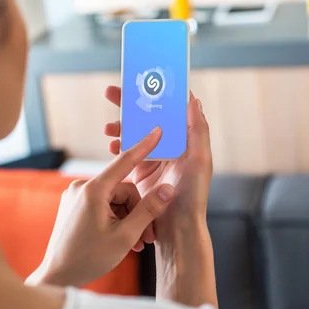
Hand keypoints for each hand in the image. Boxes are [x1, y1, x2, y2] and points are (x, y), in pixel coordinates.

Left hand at [26, 128, 174, 288]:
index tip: (157, 130)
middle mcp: (82, 187)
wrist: (57, 277)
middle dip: (138, 211)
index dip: (144, 146)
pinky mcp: (74, 205)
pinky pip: (103, 204)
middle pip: (123, 189)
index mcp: (93, 190)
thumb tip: (167, 189)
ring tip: (134, 244)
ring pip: (115, 199)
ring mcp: (76, 195)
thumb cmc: (88, 259)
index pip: (124, 161)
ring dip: (128, 219)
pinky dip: (115, 219)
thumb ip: (148, 210)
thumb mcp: (125, 236)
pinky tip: (121, 240)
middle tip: (147, 238)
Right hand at [105, 88, 216, 307]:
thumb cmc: (193, 196)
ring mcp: (155, 158)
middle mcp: (170, 145)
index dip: (156, 92)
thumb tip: (193, 100)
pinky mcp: (142, 171)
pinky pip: (127, 152)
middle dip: (129, 104)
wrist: (177, 230)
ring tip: (108, 128)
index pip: (170, 108)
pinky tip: (111, 146)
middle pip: (148, 116)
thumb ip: (198, 131)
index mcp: (185, 139)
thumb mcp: (200, 161)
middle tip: (111, 92)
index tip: (140, 79)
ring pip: (135, 133)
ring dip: (120, 126)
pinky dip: (118, 146)